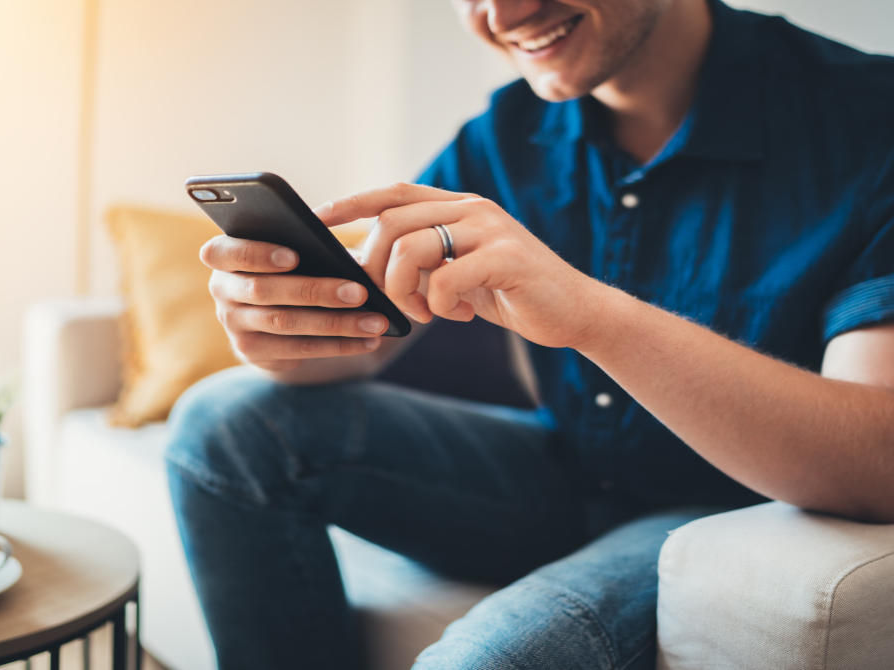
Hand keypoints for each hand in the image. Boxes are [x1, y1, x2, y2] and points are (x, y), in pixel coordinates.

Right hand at [201, 236, 388, 371]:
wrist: (281, 312)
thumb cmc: (296, 265)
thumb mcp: (300, 250)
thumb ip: (313, 246)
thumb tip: (356, 262)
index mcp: (225, 253)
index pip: (223, 252)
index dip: (257, 254)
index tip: (294, 256)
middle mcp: (221, 288)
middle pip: (263, 290)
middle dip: (316, 291)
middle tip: (360, 292)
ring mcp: (232, 323)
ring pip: (285, 322)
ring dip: (335, 323)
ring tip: (375, 322)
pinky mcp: (250, 351)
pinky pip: (296, 349)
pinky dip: (337, 345)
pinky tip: (367, 341)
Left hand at [316, 183, 601, 348]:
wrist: (573, 311)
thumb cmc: (510, 293)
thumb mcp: (459, 271)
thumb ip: (424, 260)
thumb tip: (366, 265)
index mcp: (459, 206)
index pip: (395, 193)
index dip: (354, 202)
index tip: (320, 217)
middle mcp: (473, 208)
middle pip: (392, 223)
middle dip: (377, 268)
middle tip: (392, 301)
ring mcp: (492, 229)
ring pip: (412, 248)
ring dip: (405, 291)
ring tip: (425, 313)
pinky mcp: (507, 257)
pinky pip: (445, 279)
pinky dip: (438, 305)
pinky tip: (458, 315)